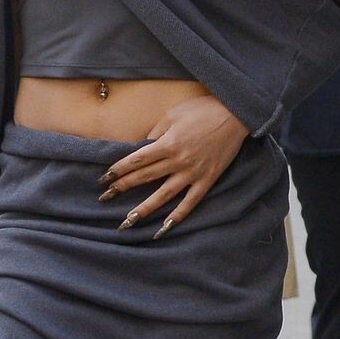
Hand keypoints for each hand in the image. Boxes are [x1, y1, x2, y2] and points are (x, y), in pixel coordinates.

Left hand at [96, 94, 248, 235]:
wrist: (235, 114)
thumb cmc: (202, 110)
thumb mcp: (173, 115)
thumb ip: (155, 133)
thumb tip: (140, 147)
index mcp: (168, 143)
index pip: (137, 160)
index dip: (118, 170)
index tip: (103, 179)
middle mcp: (178, 161)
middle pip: (145, 177)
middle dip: (123, 188)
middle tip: (104, 198)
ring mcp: (193, 173)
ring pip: (164, 195)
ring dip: (144, 209)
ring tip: (128, 221)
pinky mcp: (207, 180)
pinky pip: (190, 202)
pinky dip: (178, 216)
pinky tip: (164, 228)